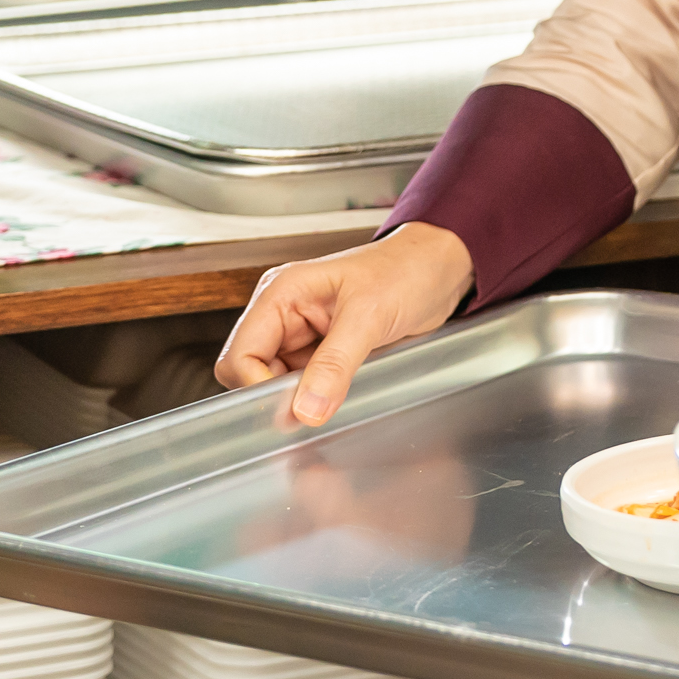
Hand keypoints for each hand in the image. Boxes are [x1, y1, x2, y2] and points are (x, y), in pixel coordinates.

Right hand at [216, 222, 474, 424]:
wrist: (439, 269)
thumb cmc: (406, 270)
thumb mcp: (369, 315)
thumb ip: (335, 364)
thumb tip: (305, 409)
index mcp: (281, 293)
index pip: (239, 355)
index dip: (256, 386)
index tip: (290, 407)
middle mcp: (283, 313)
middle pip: (249, 372)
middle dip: (274, 395)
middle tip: (312, 408)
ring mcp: (301, 334)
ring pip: (274, 384)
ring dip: (296, 399)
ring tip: (332, 397)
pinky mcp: (321, 351)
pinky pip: (302, 385)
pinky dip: (314, 397)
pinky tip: (337, 396)